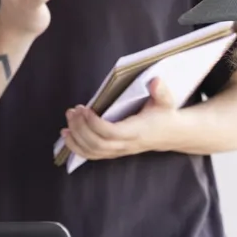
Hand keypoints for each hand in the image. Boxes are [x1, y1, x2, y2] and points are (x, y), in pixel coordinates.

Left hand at [61, 78, 179, 163]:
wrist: (169, 134)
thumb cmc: (164, 115)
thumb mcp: (166, 101)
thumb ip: (162, 91)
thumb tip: (155, 81)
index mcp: (136, 132)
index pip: (111, 133)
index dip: (95, 123)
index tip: (86, 109)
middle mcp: (126, 145)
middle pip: (97, 144)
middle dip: (80, 128)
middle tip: (73, 111)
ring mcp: (118, 151)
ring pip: (92, 151)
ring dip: (75, 137)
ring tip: (69, 118)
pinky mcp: (112, 152)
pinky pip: (91, 155)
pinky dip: (76, 147)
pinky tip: (67, 134)